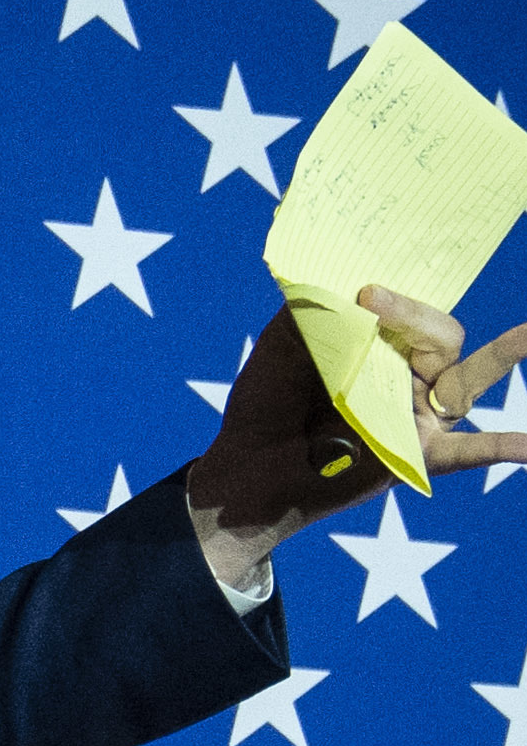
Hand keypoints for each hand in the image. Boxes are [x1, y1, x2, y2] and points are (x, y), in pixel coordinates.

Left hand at [185, 287, 526, 581]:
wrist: (245, 466)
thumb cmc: (266, 404)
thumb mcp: (283, 347)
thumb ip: (313, 312)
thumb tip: (337, 279)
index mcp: (382, 347)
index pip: (412, 313)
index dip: (399, 301)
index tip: (365, 292)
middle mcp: (410, 378)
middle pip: (443, 339)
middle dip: (416, 319)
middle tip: (372, 301)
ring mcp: (418, 417)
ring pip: (465, 382)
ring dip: (503, 355)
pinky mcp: (417, 455)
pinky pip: (469, 451)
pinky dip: (504, 447)